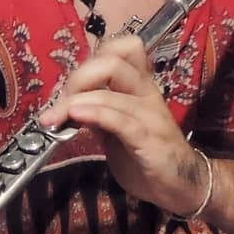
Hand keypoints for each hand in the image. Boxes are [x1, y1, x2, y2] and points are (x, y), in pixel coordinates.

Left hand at [38, 35, 207, 215]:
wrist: (180, 186)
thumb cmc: (147, 156)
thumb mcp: (116, 131)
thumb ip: (98, 113)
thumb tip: (68, 103)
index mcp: (140, 86)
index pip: (124, 48)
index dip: (93, 58)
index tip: (73, 85)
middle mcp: (146, 93)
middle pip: (113, 62)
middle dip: (78, 77)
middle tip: (60, 101)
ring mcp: (150, 114)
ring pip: (110, 92)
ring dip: (74, 102)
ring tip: (53, 118)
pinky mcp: (149, 139)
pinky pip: (120, 120)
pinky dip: (94, 114)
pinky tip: (75, 119)